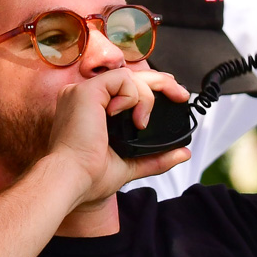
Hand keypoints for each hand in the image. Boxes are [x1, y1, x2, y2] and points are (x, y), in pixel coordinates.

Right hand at [46, 67, 191, 204]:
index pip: (123, 88)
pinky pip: (122, 79)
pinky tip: (130, 117)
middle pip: (129, 76)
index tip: (172, 97)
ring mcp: (83, 91)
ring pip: (129, 77)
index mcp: (90, 110)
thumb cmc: (90, 176)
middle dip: (161, 82)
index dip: (148, 88)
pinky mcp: (87, 91)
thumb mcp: (131, 164)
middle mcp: (84, 96)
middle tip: (181, 95)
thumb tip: (182, 153)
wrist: (74, 180)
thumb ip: (156, 157)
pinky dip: (133, 97)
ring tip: (142, 123)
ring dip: (146, 98)